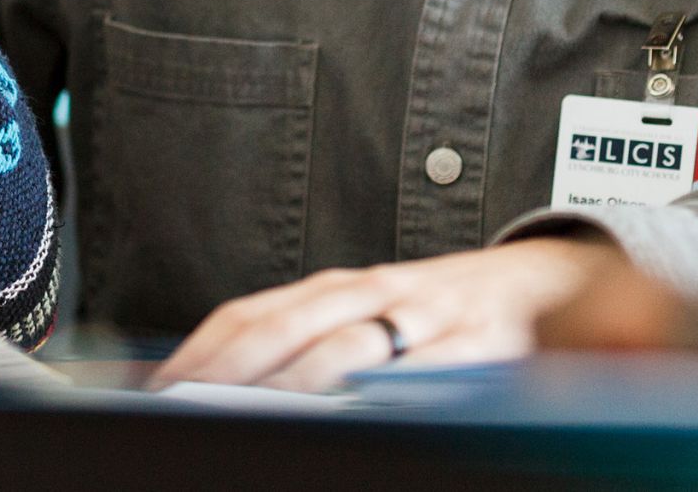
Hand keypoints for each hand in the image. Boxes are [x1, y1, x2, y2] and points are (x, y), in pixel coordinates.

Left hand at [151, 236, 619, 390]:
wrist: (537, 282)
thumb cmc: (434, 311)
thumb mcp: (363, 314)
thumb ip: (305, 342)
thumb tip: (221, 383)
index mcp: (332, 289)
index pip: (248, 315)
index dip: (200, 352)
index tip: (160, 389)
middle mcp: (368, 294)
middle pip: (284, 329)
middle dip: (230, 372)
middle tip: (188, 404)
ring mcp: (418, 320)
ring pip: (344, 348)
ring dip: (293, 383)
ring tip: (249, 414)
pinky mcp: (472, 350)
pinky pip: (421, 372)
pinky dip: (381, 391)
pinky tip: (355, 411)